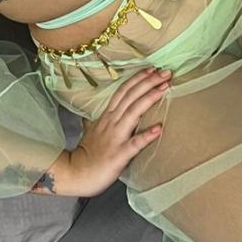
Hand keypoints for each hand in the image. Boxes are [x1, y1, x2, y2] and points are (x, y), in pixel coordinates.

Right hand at [66, 66, 171, 196]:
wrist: (76, 173)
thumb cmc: (86, 154)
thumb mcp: (93, 131)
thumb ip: (98, 120)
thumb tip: (97, 114)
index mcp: (107, 116)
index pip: (123, 91)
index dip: (138, 79)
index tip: (152, 69)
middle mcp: (112, 122)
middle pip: (131, 96)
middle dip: (148, 82)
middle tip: (165, 72)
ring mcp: (116, 137)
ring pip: (133, 112)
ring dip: (150, 98)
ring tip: (165, 88)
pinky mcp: (119, 154)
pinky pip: (134, 143)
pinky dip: (146, 135)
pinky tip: (159, 128)